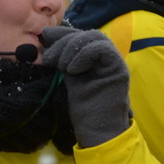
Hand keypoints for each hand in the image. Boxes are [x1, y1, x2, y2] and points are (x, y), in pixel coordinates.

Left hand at [39, 25, 130, 147]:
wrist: (96, 130)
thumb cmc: (83, 108)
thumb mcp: (68, 77)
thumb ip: (62, 58)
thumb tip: (46, 37)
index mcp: (95, 58)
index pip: (80, 35)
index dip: (62, 33)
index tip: (45, 37)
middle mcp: (107, 57)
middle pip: (87, 34)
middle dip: (64, 40)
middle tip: (50, 58)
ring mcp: (115, 62)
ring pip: (96, 37)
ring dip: (73, 48)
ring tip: (62, 66)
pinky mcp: (119, 69)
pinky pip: (103, 49)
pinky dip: (84, 54)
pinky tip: (73, 70)